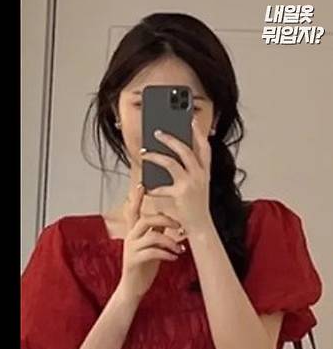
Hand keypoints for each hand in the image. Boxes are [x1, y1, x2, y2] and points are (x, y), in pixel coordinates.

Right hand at [119, 183, 185, 299]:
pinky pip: (153, 252)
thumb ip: (155, 231)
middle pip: (146, 219)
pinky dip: (167, 254)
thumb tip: (167, 219)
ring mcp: (131, 249)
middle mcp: (130, 238)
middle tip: (179, 226)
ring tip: (179, 248)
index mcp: (133, 233)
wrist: (133, 288)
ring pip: (152, 236)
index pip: (133, 211)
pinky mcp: (134, 261)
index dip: (137, 198)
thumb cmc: (143, 266)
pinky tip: (174, 257)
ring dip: (170, 241)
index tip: (141, 184)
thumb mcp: (150, 246)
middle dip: (165, 220)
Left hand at [140, 119, 213, 235]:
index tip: (190, 121)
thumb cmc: (194, 207)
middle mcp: (201, 174)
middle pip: (186, 149)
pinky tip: (144, 187)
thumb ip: (187, 173)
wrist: (201, 227)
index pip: (205, 147)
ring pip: (172, 162)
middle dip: (170, 138)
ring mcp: (192, 183)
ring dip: (155, 156)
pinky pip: (161, 187)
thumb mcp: (195, 187)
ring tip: (144, 152)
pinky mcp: (181, 194)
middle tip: (157, 131)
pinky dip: (151, 187)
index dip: (198, 132)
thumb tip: (170, 158)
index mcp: (205, 171)